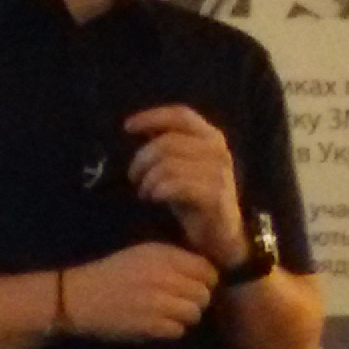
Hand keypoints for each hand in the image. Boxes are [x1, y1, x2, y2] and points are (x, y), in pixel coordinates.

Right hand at [63, 242, 219, 341]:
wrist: (77, 297)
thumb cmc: (110, 274)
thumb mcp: (142, 254)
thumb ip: (173, 260)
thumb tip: (206, 273)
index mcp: (163, 255)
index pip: (207, 270)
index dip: (205, 280)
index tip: (194, 286)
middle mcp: (165, 276)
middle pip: (204, 294)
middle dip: (196, 300)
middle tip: (181, 303)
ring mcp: (159, 302)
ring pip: (194, 314)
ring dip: (185, 317)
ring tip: (168, 315)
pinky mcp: (151, 326)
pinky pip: (178, 331)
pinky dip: (171, 330)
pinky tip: (156, 324)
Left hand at [124, 105, 245, 264]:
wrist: (221, 234)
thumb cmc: (195, 196)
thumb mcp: (181, 165)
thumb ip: (167, 144)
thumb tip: (138, 125)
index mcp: (211, 137)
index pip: (181, 115)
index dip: (153, 117)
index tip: (128, 127)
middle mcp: (218, 150)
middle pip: (167, 141)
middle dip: (142, 159)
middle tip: (134, 177)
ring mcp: (218, 173)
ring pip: (167, 164)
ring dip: (148, 179)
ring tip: (145, 191)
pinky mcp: (213, 196)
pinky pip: (174, 185)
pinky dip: (157, 191)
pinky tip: (154, 198)